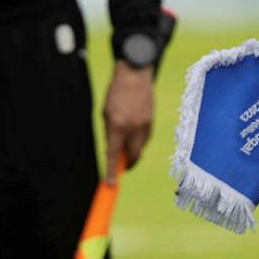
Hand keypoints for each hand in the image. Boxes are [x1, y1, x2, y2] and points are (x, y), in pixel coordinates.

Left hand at [103, 61, 154, 181]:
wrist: (135, 74)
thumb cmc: (115, 92)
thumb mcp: (106, 113)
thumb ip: (110, 133)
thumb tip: (114, 151)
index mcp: (117, 125)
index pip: (114, 155)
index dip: (112, 171)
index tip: (111, 184)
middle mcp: (133, 128)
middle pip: (133, 157)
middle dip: (128, 164)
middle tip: (122, 165)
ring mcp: (145, 125)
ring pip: (140, 148)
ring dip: (133, 150)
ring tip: (126, 139)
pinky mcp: (152, 121)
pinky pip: (146, 138)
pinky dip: (139, 140)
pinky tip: (134, 130)